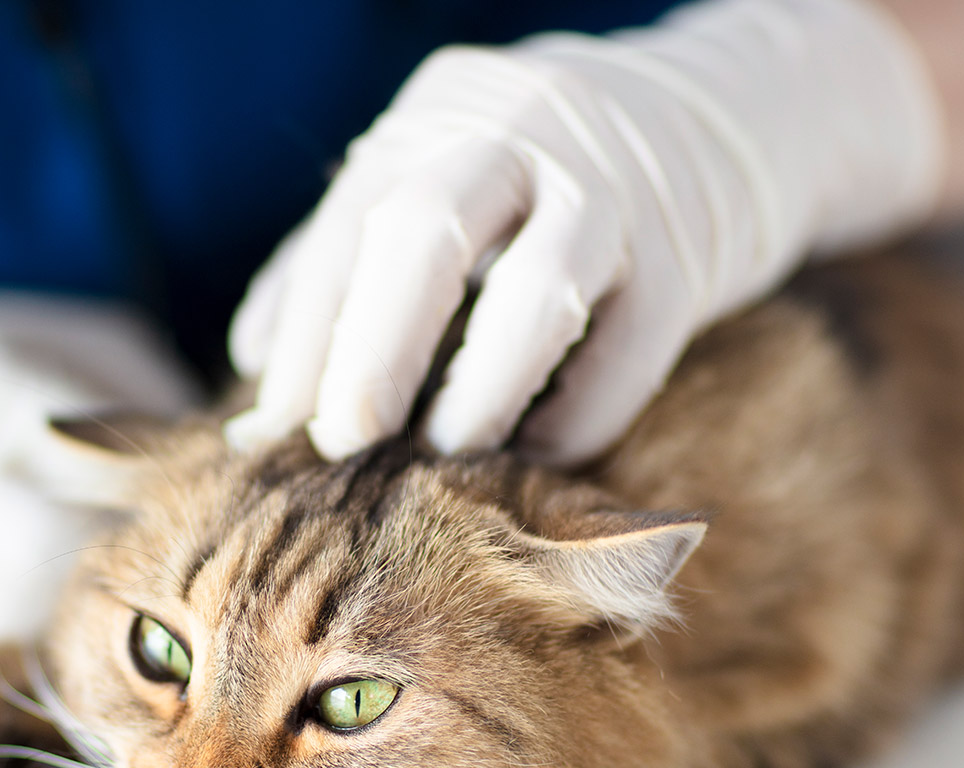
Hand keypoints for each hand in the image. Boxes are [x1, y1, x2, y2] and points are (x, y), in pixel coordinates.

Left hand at [226, 0, 940, 464]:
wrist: (710, 115)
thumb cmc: (527, 176)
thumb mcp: (426, 181)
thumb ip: (335, 261)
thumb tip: (253, 367)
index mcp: (436, 120)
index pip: (351, 225)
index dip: (306, 333)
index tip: (270, 429)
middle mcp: (520, 137)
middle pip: (429, 232)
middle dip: (374, 348)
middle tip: (344, 441)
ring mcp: (612, 191)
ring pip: (538, 293)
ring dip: (479, 390)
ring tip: (445, 456)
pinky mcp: (689, 257)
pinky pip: (629, 353)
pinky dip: (576, 417)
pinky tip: (534, 455)